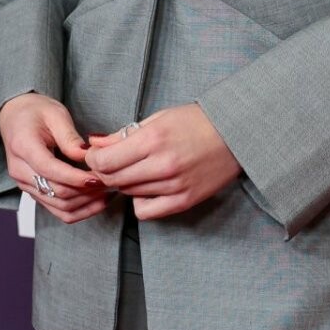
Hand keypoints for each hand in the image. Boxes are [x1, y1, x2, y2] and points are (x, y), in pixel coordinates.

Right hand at [0, 93, 107, 223]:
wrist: (16, 118)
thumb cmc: (36, 112)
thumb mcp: (55, 114)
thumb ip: (70, 138)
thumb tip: (88, 156)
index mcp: (23, 146)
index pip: (50, 170)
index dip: (77, 178)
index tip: (100, 178)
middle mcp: (20, 171)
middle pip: (56, 192)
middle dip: (87, 191)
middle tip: (112, 181)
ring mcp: (25, 185)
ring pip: (59, 207)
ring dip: (87, 203)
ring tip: (109, 191)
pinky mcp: (34, 192)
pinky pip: (58, 210)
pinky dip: (80, 210)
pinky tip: (98, 200)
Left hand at [82, 102, 242, 220]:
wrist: (236, 133)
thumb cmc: (198, 121)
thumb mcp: (159, 118)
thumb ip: (124, 134)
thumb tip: (94, 144)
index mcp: (154, 138)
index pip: (104, 160)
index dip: (92, 159)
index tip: (95, 155)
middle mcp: (162, 164)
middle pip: (112, 179)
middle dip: (103, 172)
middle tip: (109, 163)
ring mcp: (174, 185)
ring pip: (128, 193)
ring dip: (124, 183)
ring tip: (136, 169)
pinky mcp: (184, 200)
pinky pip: (146, 211)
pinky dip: (140, 201)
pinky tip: (147, 188)